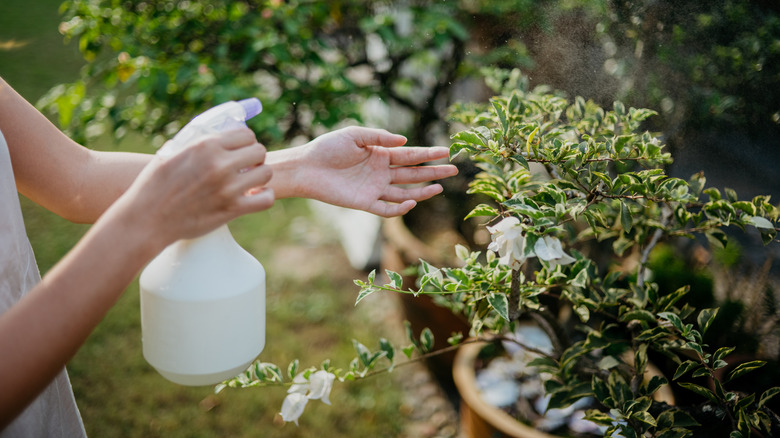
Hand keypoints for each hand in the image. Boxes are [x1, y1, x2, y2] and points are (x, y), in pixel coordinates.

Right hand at [115, 128, 273, 243]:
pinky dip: (264, 196)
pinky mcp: (232, 209)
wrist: (147, 218)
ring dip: (260, 176)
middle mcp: (219, 164)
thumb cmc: (156, 183)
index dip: (245, 142)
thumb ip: (198, 140)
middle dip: (254, 158)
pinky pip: (266, 199)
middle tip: (245, 167)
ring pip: (266, 173)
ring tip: (249, 181)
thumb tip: (222, 129)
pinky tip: (255, 196)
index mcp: (206, 145)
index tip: (240, 151)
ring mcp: (227, 188)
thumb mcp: (172, 151)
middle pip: (259, 151)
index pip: (246, 134)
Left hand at [285, 126, 457, 216]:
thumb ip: (379, 137)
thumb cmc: (328, 148)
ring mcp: (374, 188)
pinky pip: (387, 209)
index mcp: (380, 154)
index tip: (446, 151)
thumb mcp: (354, 135)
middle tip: (454, 169)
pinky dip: (400, 208)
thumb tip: (404, 141)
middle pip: (413, 174)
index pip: (410, 155)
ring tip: (440, 188)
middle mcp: (380, 172)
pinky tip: (412, 202)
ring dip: (422, 191)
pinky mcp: (364, 202)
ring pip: (405, 192)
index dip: (428, 154)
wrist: (306, 167)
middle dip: (433, 172)